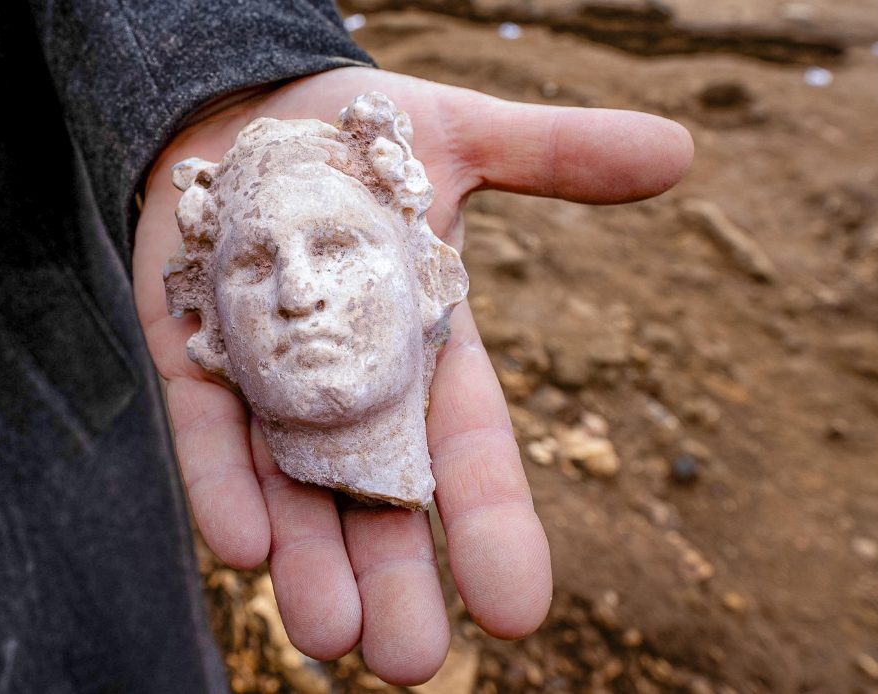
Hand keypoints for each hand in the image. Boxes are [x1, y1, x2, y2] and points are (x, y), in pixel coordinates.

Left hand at [134, 67, 691, 684]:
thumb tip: (680, 149)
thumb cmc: (356, 130)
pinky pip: (211, 436)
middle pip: (380, 501)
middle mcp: (352, 386)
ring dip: (310, 564)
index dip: (494, 525)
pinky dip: (225, 487)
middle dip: (394, 580)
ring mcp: (269, 382)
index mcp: (427, 350)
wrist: (238, 106)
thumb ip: (556, 154)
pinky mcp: (197, 359)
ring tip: (329, 638)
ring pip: (295, 490)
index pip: (468, 452)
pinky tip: (243, 549)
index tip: (519, 612)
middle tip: (408, 663)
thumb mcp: (461, 135)